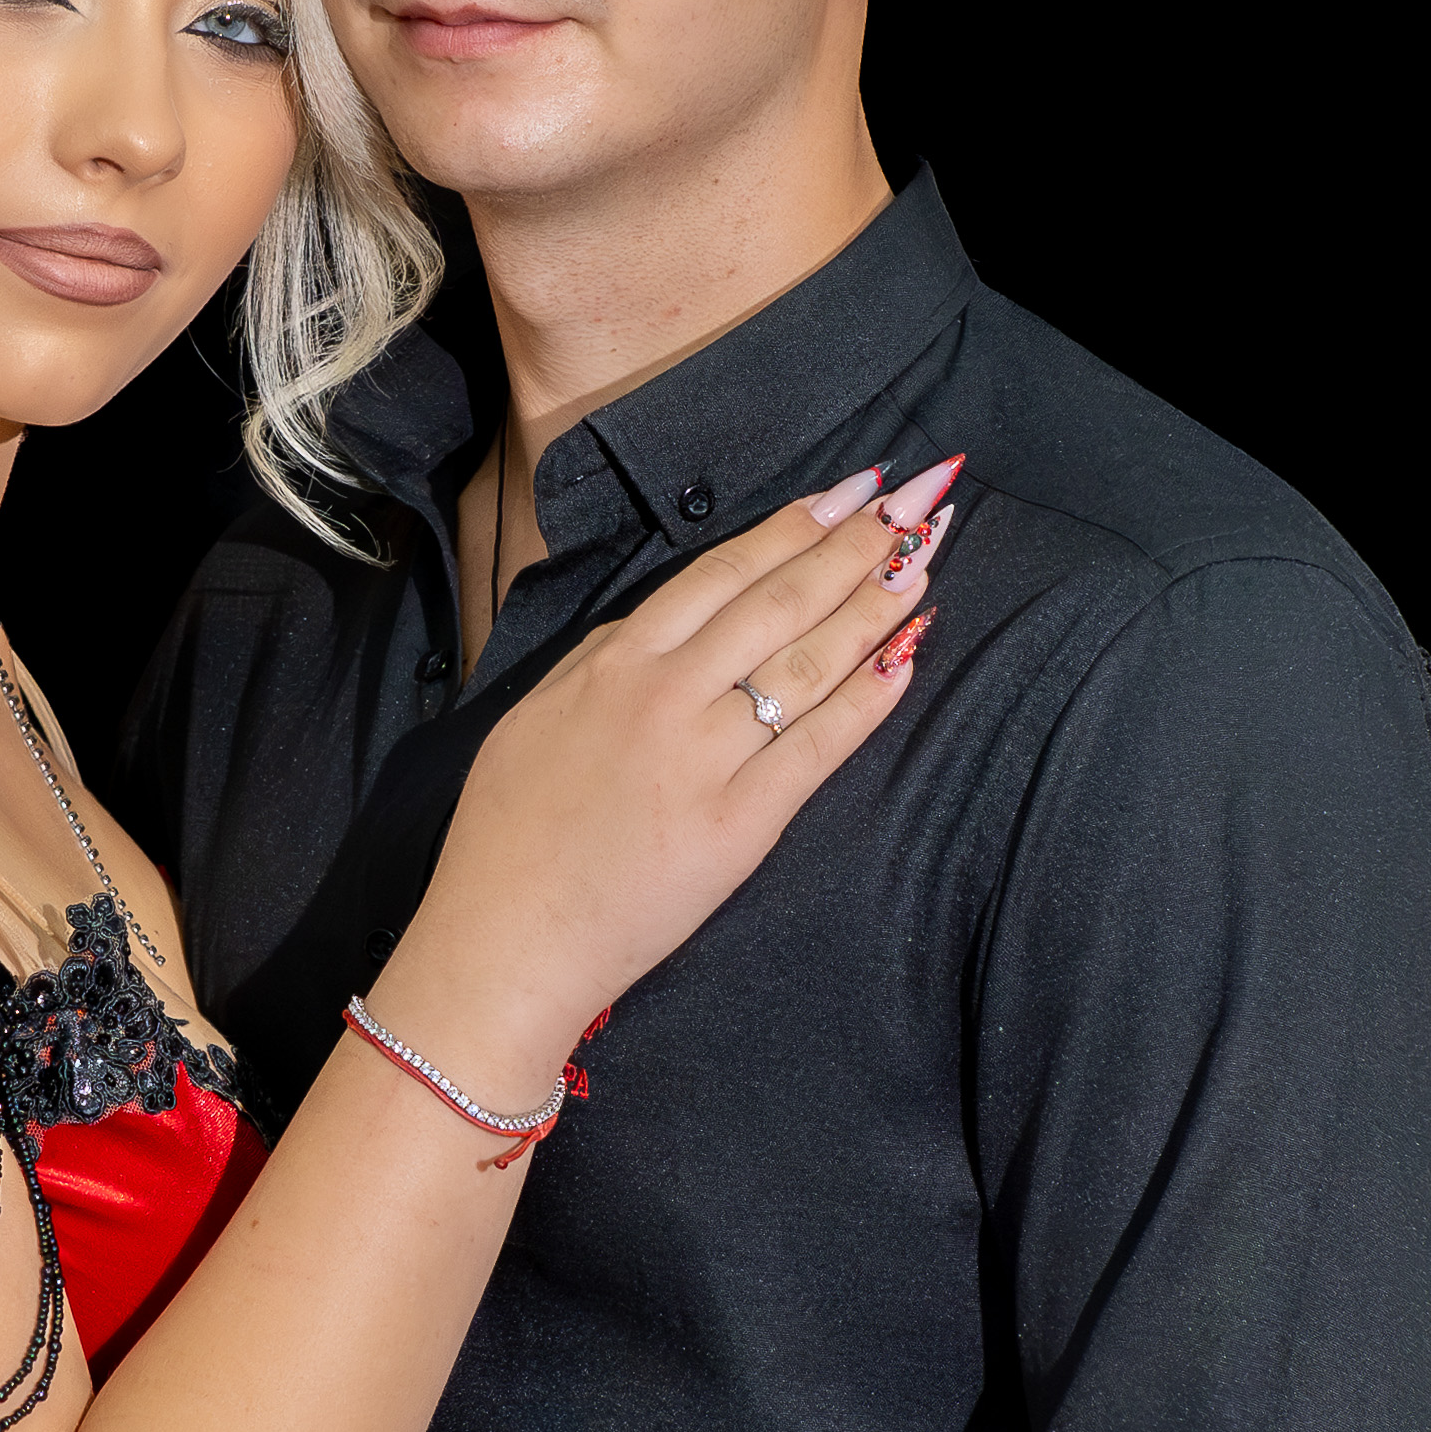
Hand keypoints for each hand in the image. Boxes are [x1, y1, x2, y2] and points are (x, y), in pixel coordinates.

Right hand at [379, 458, 950, 1102]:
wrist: (506, 940)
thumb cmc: (508, 838)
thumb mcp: (535, 718)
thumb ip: (599, 661)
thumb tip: (661, 623)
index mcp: (613, 663)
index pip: (720, 574)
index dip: (792, 526)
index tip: (845, 491)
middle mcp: (664, 696)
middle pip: (778, 602)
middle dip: (854, 545)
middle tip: (912, 503)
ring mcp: (705, 759)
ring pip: (808, 662)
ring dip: (874, 605)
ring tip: (924, 562)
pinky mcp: (740, 825)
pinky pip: (819, 747)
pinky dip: (869, 697)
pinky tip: (908, 656)